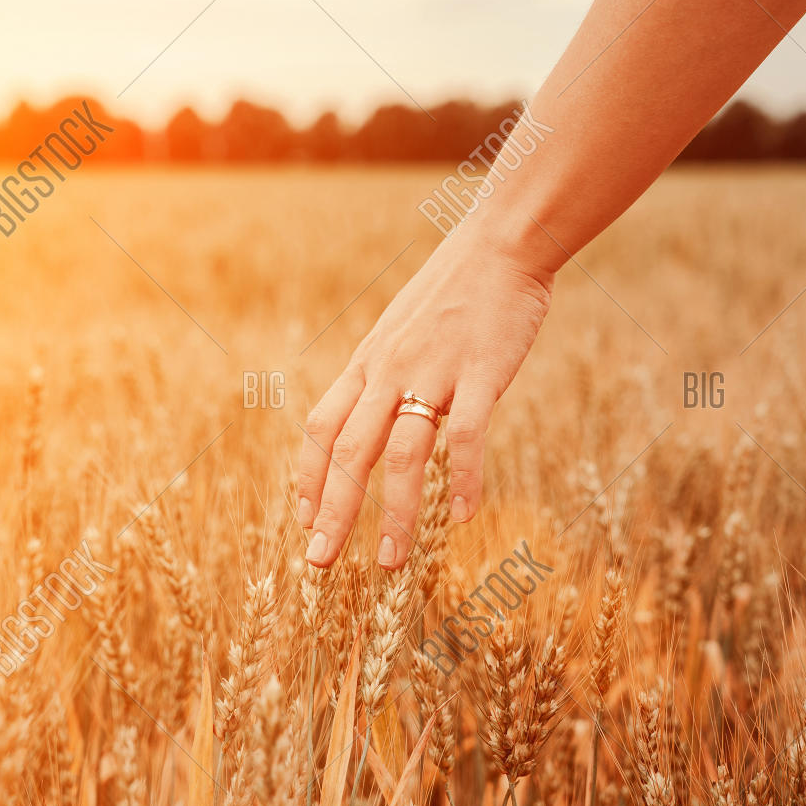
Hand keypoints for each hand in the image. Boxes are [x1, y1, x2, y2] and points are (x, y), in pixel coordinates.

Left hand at [296, 229, 553, 568]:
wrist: (501, 243)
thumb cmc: (455, 290)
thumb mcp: (401, 329)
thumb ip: (384, 372)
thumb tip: (369, 413)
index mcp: (369, 363)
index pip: (323, 428)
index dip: (309, 477)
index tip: (304, 520)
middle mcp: (390, 370)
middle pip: (350, 451)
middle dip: (333, 511)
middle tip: (320, 562)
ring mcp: (434, 372)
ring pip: (402, 454)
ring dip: (395, 513)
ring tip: (389, 561)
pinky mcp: (481, 372)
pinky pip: (466, 435)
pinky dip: (463, 478)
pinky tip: (464, 516)